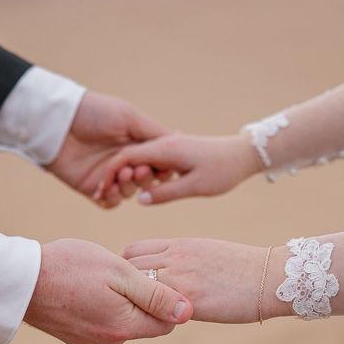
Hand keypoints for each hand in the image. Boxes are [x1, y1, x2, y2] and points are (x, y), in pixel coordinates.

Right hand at [25, 239, 193, 343]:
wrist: (21, 280)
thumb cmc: (71, 268)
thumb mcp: (120, 273)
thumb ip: (156, 294)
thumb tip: (188, 312)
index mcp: (125, 327)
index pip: (167, 322)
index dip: (164, 297)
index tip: (146, 276)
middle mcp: (110, 342)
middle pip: (144, 321)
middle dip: (139, 298)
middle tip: (116, 273)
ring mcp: (91, 343)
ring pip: (121, 320)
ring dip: (117, 300)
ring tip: (95, 279)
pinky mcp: (77, 338)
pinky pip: (101, 321)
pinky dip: (99, 305)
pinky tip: (83, 288)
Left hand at [47, 91, 166, 208]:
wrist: (58, 122)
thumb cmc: (94, 112)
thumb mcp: (129, 117)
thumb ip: (154, 132)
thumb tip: (180, 138)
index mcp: (136, 144)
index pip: (158, 163)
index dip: (162, 167)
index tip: (163, 166)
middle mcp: (125, 162)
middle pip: (146, 180)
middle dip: (146, 178)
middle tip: (140, 170)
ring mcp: (108, 176)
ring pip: (129, 193)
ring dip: (129, 187)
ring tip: (123, 174)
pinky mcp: (92, 188)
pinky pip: (109, 202)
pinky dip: (112, 198)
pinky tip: (108, 190)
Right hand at [96, 132, 259, 206]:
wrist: (243, 154)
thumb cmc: (223, 171)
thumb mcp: (195, 186)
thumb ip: (167, 193)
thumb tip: (140, 200)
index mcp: (166, 149)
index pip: (127, 157)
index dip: (110, 174)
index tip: (100, 192)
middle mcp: (164, 143)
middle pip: (128, 156)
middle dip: (112, 175)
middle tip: (100, 196)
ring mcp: (169, 146)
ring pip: (138, 158)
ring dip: (124, 174)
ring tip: (113, 194)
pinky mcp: (174, 151)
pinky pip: (149, 161)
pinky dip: (137, 172)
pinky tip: (135, 188)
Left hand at [122, 238, 286, 323]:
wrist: (272, 277)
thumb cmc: (246, 270)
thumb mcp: (209, 253)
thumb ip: (184, 261)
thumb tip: (171, 276)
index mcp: (180, 244)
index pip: (134, 250)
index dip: (125, 269)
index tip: (127, 288)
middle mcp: (175, 255)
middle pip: (126, 265)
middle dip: (120, 286)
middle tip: (124, 308)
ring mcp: (180, 275)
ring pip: (134, 283)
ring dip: (131, 302)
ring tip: (137, 319)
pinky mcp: (188, 296)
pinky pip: (152, 304)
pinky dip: (146, 315)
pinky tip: (153, 327)